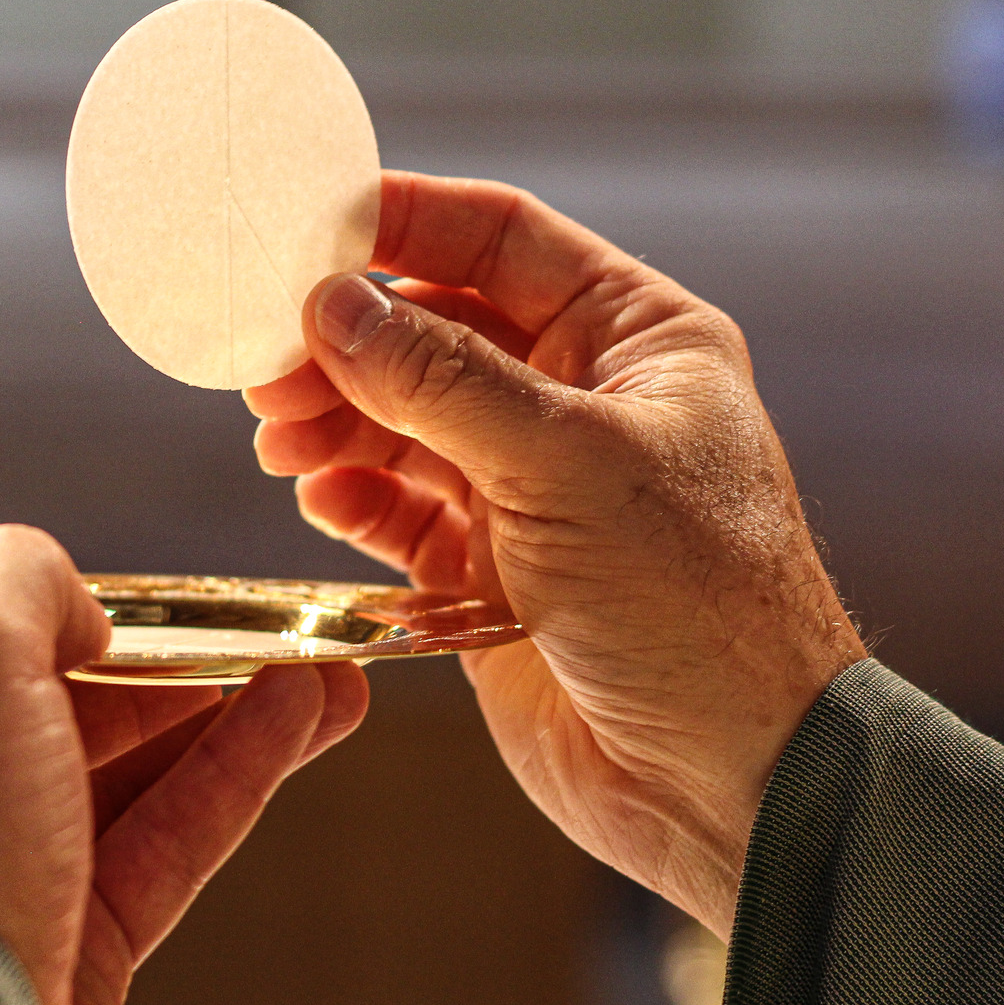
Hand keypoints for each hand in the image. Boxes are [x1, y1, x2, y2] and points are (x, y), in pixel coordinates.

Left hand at [0, 525, 367, 1004]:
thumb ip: (20, 575)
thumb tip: (81, 615)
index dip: (55, 609)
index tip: (143, 597)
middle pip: (56, 705)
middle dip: (171, 663)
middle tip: (261, 629)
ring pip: (123, 775)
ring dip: (225, 715)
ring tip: (320, 669)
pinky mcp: (58, 951)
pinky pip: (157, 845)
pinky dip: (229, 779)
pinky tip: (301, 720)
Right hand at [246, 171, 864, 937]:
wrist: (732, 783)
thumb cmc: (700, 606)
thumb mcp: (570, 466)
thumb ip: (442, 380)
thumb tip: (333, 306)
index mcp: (634, 339)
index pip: (501, 241)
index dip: (404, 221)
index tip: (307, 226)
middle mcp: (580, 400)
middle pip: (434, 332)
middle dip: (349, 343)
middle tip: (271, 368)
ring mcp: (532, 486)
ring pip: (405, 421)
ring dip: (338, 421)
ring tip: (281, 440)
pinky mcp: (490, 568)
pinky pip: (400, 509)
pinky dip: (353, 497)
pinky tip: (320, 498)